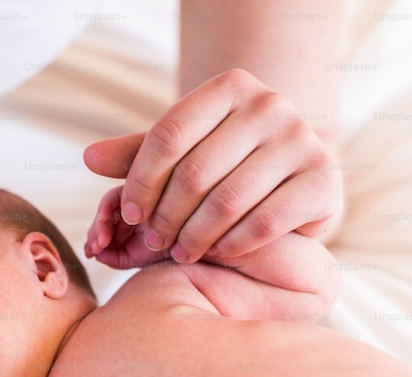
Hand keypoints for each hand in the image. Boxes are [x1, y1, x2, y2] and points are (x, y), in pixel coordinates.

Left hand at [84, 69, 342, 264]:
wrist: (293, 181)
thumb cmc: (226, 165)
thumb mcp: (181, 153)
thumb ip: (137, 155)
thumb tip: (89, 158)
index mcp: (229, 87)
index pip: (166, 136)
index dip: (139, 182)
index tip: (127, 215)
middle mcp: (270, 104)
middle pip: (193, 172)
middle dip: (164, 216)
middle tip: (151, 243)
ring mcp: (302, 139)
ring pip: (226, 201)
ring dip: (193, 237)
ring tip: (179, 254)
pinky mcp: (323, 179)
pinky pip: (262, 222)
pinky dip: (231, 245)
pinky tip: (216, 253)